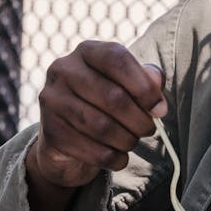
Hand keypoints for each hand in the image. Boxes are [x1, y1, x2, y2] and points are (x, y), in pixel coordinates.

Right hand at [28, 41, 166, 191]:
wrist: (66, 137)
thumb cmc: (104, 103)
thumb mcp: (126, 85)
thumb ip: (146, 81)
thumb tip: (157, 92)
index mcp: (86, 51)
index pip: (116, 59)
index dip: (143, 86)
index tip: (159, 108)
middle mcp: (63, 70)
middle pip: (113, 97)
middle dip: (140, 120)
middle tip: (149, 130)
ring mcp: (52, 100)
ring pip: (102, 126)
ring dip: (127, 140)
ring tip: (133, 142)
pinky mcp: (51, 131)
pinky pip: (91, 149)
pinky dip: (113, 158)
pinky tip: (120, 158)